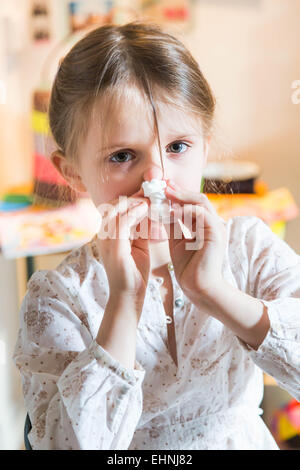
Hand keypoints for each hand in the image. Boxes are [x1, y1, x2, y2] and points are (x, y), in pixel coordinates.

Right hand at [96, 187, 149, 298]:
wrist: (129, 298)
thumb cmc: (134, 273)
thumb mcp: (138, 245)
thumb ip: (140, 228)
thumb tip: (149, 211)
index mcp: (106, 234)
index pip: (114, 207)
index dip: (131, 198)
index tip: (150, 194)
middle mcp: (102, 235)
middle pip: (113, 204)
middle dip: (133, 196)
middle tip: (152, 193)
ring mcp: (105, 241)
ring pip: (115, 209)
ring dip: (134, 201)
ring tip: (151, 199)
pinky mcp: (114, 248)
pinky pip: (122, 222)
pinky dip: (134, 212)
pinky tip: (147, 208)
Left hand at [164, 181, 226, 299]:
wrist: (199, 287)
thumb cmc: (188, 268)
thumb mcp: (177, 241)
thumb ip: (172, 225)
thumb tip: (161, 209)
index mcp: (205, 225)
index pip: (192, 204)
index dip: (177, 195)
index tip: (161, 190)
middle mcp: (213, 223)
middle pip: (197, 199)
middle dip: (178, 192)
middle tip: (162, 186)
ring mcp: (216, 227)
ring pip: (200, 202)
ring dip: (181, 197)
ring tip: (164, 194)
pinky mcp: (216, 232)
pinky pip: (201, 213)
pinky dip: (185, 210)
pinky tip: (170, 212)